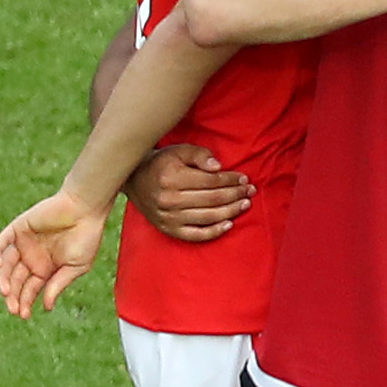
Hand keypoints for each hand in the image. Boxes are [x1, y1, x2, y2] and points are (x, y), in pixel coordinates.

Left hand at [0, 189, 110, 317]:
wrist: (85, 209)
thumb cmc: (86, 238)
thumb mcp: (76, 267)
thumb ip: (58, 284)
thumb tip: (45, 306)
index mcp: (47, 267)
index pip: (31, 288)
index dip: (26, 302)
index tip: (24, 315)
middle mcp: (32, 257)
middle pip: (16, 280)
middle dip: (14, 296)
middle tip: (14, 309)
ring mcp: (23, 243)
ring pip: (7, 265)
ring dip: (4, 279)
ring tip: (6, 292)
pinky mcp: (18, 228)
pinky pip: (2, 242)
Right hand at [129, 143, 251, 242]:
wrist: (135, 179)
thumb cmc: (163, 163)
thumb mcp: (179, 151)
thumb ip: (200, 155)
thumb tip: (218, 167)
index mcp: (172, 178)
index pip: (211, 181)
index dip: (231, 180)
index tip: (244, 178)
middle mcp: (169, 199)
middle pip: (212, 199)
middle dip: (235, 194)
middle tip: (250, 191)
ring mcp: (168, 217)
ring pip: (208, 216)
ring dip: (231, 211)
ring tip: (245, 204)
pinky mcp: (167, 229)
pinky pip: (195, 235)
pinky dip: (214, 232)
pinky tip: (229, 224)